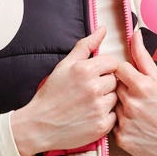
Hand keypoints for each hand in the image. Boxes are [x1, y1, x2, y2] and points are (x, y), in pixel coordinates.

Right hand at [10, 25, 117, 155]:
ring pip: (116, 98)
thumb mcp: (65, 65)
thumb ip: (86, 46)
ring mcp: (99, 108)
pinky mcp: (101, 126)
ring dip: (106, 100)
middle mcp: (94, 88)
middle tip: (88, 92)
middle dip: (105, 84)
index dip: (105, 68)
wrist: (40, 126)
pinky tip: (90, 116)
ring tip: (88, 104)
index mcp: (86, 70)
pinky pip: (113, 116)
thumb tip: (103, 29)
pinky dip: (104, 116)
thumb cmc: (51, 95)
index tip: (95, 76)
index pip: (113, 62)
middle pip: (115, 80)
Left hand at [111, 27, 156, 155]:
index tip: (133, 80)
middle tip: (139, 99)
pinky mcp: (122, 139)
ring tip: (139, 114)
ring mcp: (125, 122)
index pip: (118, 69)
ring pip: (112, 106)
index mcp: (141, 85)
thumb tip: (134, 34)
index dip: (124, 73)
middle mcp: (131, 103)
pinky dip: (121, 125)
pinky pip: (113, 125)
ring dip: (121, 108)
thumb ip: (143, 57)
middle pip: (114, 87)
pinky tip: (136, 126)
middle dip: (123, 90)